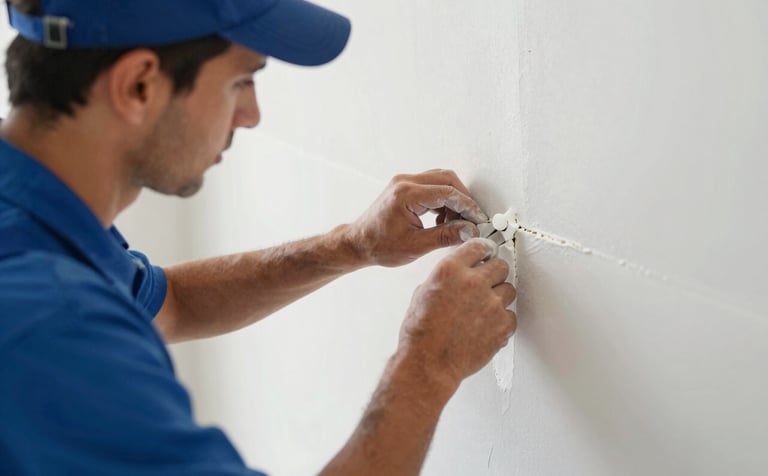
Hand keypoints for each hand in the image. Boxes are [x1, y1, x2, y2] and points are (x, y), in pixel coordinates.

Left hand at [347, 169, 488, 266]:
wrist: (358, 243)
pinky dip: (442, 198)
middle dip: (463, 199)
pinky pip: (432, 184)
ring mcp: (404, 182)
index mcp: (406, 195)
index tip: (478, 220)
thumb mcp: (415, 246)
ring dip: (453, 199)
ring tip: (455, 223)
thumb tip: (469, 231)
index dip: (468, 206)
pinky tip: (442, 219)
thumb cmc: (379, 246)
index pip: (448, 192)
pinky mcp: (404, 186)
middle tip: (471, 220)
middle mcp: (404, 182)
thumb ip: (445, 236)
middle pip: (447, 179)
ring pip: (441, 180)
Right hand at [398, 238, 516, 390]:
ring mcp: (491, 304)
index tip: (486, 255)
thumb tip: (458, 275)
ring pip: (509, 290)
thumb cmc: (421, 333)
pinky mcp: (502, 325)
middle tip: (486, 285)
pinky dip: (502, 321)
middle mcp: (474, 282)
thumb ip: (446, 278)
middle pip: (501, 266)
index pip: (478, 246)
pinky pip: (511, 316)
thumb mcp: (423, 293)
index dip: (483, 251)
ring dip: (499, 297)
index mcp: (451, 270)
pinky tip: (486, 327)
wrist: (429, 362)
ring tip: (483, 310)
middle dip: (494, 274)